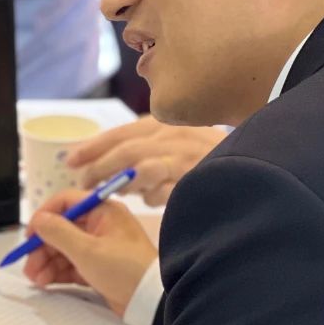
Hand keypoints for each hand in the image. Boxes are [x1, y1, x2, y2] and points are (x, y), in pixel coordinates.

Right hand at [23, 190, 156, 317]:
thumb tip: (38, 219)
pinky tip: (46, 282)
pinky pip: (72, 265)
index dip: (44, 217)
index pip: (65, 202)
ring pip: (64, 249)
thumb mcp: (87, 250)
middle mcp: (101, 226)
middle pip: (61, 229)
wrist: (151, 302)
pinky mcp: (99, 268)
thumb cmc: (125, 270)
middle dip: (42, 247)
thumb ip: (58, 232)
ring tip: (36, 279)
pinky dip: (58, 272)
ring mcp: (100, 247)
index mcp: (103, 211)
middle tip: (28, 264)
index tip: (30, 235)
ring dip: (47, 262)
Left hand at [67, 115, 225, 205]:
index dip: (93, 147)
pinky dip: (151, 196)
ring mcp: (188, 158)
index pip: (121, 133)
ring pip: (143, 170)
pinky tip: (147, 200)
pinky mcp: (198, 180)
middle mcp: (175, 137)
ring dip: (122, 183)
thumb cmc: (205, 154)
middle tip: (82, 184)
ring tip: (108, 194)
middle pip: (127, 152)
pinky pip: (165, 191)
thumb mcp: (174, 141)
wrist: (253, 162)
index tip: (70, 160)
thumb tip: (102, 162)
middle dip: (100, 168)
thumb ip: (143, 147)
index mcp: (166, 124)